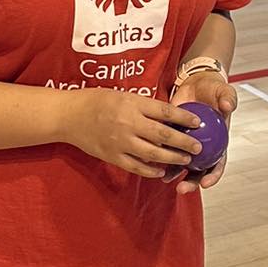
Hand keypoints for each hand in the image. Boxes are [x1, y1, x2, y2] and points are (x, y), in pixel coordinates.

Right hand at [67, 89, 203, 181]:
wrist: (69, 115)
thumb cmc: (96, 101)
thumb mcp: (122, 95)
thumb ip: (144, 106)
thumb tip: (169, 116)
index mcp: (132, 104)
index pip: (165, 112)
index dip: (184, 118)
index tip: (198, 122)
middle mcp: (128, 123)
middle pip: (164, 135)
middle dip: (184, 142)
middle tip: (198, 147)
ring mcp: (120, 142)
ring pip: (153, 154)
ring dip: (172, 158)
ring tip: (185, 160)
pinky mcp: (113, 156)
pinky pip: (136, 167)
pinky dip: (151, 170)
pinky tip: (161, 171)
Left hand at [166, 72, 236, 194]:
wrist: (197, 83)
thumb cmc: (213, 90)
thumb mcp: (224, 92)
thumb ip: (228, 99)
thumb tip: (227, 107)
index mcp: (218, 142)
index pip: (218, 163)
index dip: (213, 175)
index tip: (206, 182)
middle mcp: (203, 147)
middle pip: (199, 170)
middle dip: (191, 182)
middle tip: (182, 188)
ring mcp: (186, 144)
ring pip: (181, 164)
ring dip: (174, 173)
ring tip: (165, 178)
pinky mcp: (172, 136)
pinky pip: (167, 149)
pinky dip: (161, 156)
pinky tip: (152, 160)